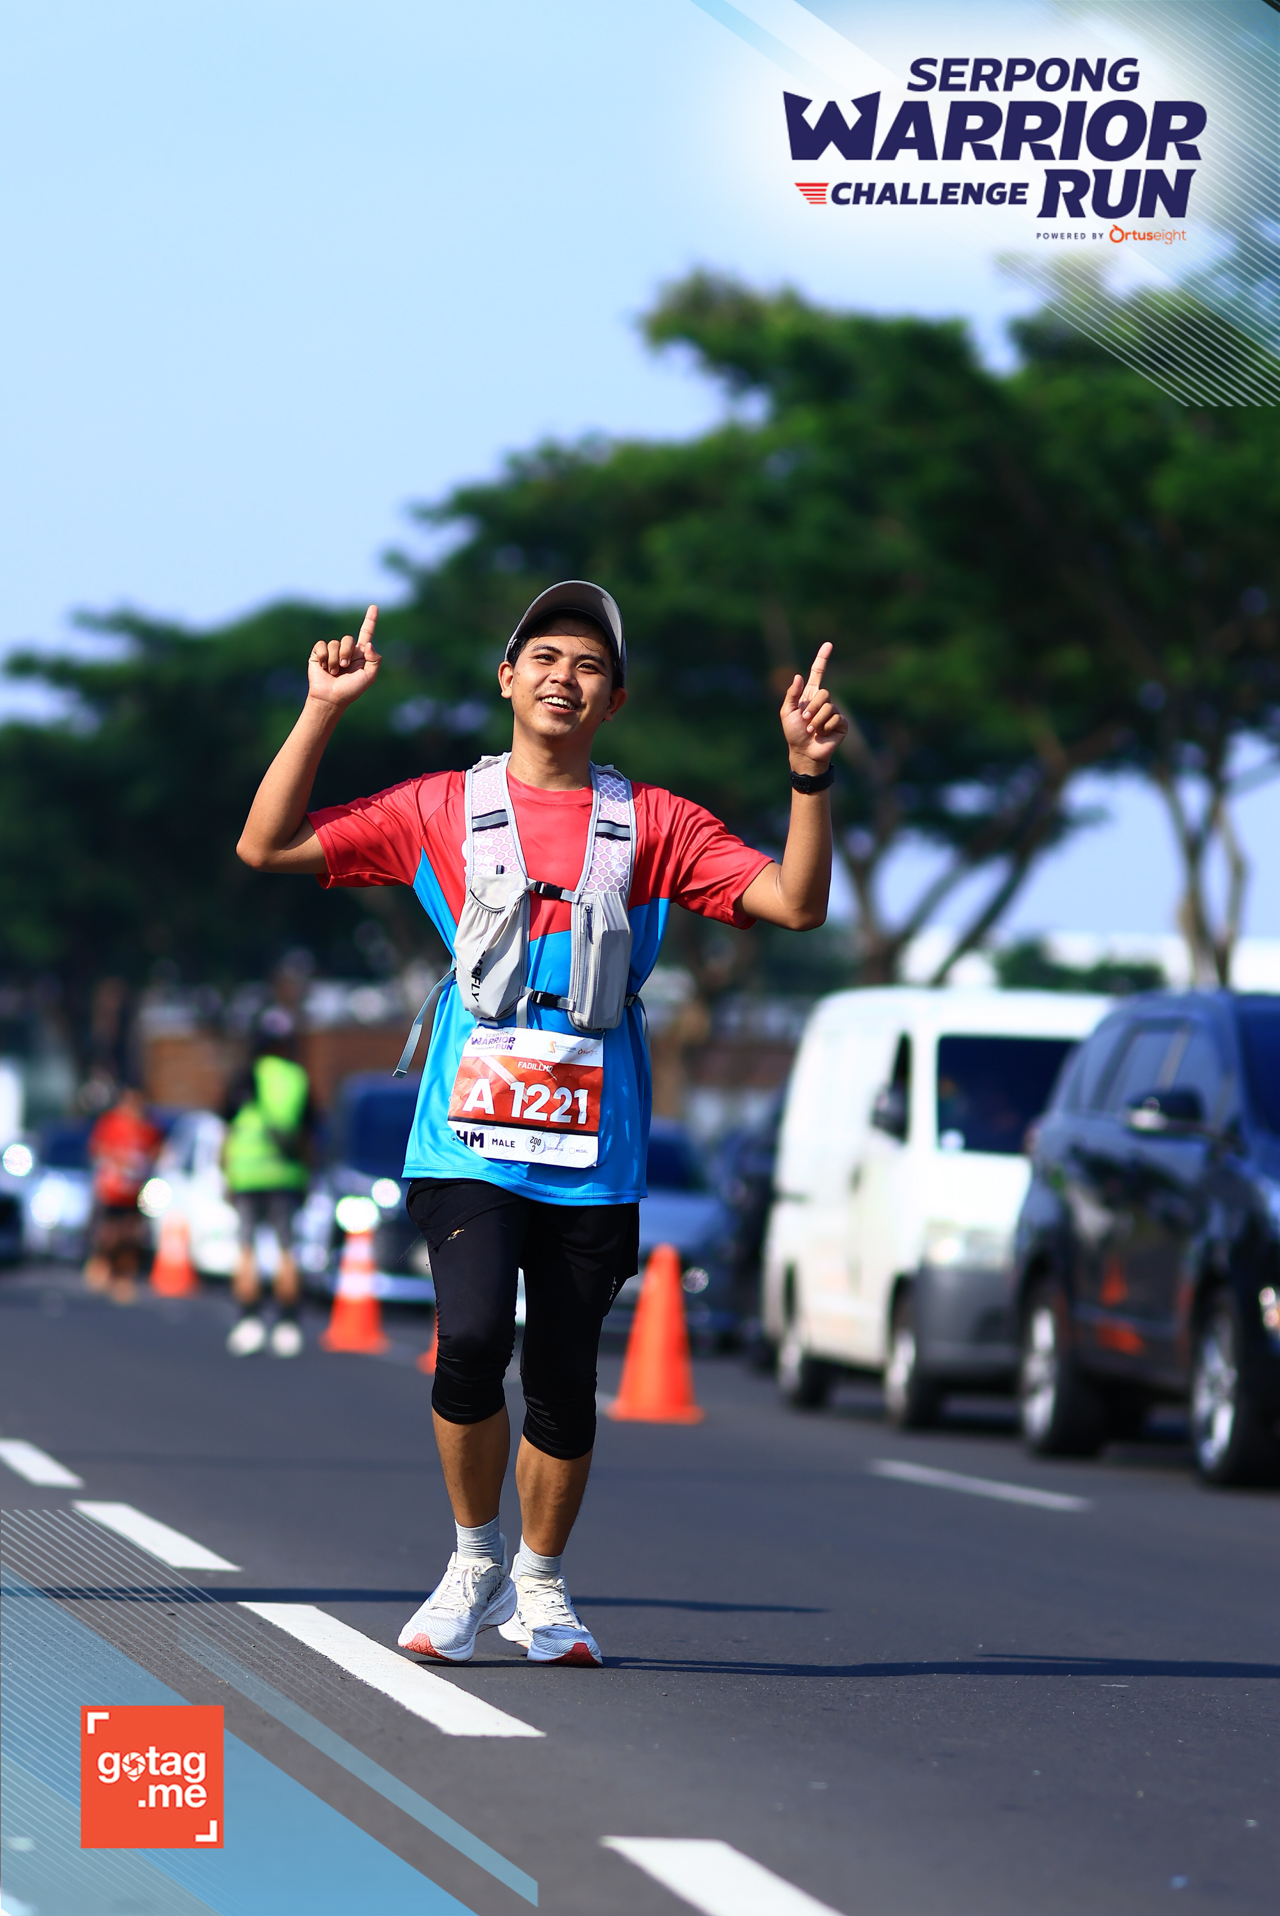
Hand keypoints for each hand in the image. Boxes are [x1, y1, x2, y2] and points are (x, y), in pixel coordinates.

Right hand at [306, 605, 380, 708]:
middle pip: (348, 639)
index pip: (366, 633)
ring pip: (334, 643)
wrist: (331, 698)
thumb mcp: (369, 677)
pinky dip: (324, 657)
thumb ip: (374, 660)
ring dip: (335, 660)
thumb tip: (368, 644)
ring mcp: (332, 651)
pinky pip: (322, 645)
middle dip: (346, 653)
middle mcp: (346, 650)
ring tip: (334, 672)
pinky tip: (324, 667)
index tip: (374, 607)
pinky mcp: (319, 653)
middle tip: (344, 668)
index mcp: (360, 654)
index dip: (370, 620)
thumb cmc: (351, 690)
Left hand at [780, 642, 847, 770]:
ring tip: (812, 730)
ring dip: (817, 719)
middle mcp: (823, 701)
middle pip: (824, 693)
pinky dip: (826, 726)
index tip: (828, 644)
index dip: (822, 659)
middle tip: (805, 720)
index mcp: (809, 695)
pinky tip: (823, 733)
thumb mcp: (786, 712)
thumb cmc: (793, 733)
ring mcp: (833, 711)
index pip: (818, 673)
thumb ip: (792, 694)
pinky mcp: (841, 723)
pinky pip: (836, 717)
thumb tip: (799, 675)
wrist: (804, 752)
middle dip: (812, 707)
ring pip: (829, 706)